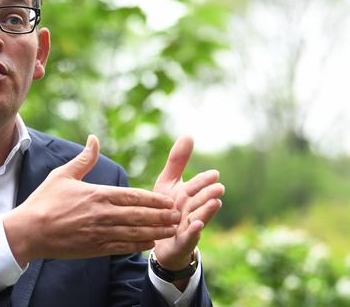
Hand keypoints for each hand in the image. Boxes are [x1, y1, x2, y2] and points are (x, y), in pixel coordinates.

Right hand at [3, 135, 180, 266]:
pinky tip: (149, 244)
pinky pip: (121, 247)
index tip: (168, 200)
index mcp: (96, 194)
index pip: (132, 196)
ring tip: (171, 230)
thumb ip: (84, 159)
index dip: (153, 200)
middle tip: (179, 215)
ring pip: (134, 232)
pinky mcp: (94, 249)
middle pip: (138, 215)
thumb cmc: (44, 201)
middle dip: (161, 216)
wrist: (29, 231)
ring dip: (155, 231)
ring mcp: (99, 233)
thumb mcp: (62, 175)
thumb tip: (94, 138)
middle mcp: (101, 214)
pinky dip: (137, 245)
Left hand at [152, 136, 224, 270]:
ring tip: (215, 203)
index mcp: (188, 195)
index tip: (214, 174)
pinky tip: (196, 225)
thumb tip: (189, 134)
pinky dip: (193, 232)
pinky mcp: (181, 242)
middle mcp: (191, 210)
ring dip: (207, 211)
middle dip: (208, 194)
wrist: (158, 238)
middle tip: (219, 187)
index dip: (203, 180)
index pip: (196, 186)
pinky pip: (188, 238)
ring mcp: (188, 227)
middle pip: (200, 201)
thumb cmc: (166, 208)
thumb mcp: (168, 182)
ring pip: (199, 218)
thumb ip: (178, 161)